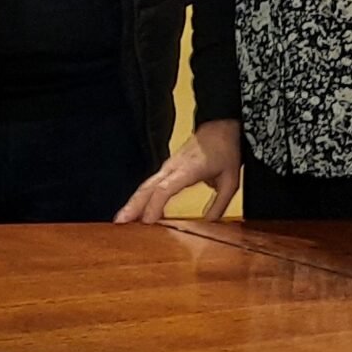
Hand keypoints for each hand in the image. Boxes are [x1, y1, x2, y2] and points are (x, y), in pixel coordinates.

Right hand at [115, 118, 242, 222]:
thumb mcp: (231, 181)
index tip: (147, 221)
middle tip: (120, 222)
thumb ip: (220, 204)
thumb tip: (209, 223)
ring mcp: (168, 166)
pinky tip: (136, 209)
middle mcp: (173, 167)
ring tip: (122, 219)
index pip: (165, 189)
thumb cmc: (225, 151)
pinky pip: (151, 183)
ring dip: (133, 202)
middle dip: (133, 205)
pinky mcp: (167, 168)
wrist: (220, 128)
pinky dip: (141, 197)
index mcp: (188, 170)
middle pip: (147, 187)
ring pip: (146, 185)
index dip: (154, 205)